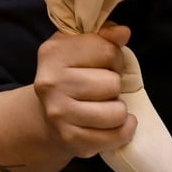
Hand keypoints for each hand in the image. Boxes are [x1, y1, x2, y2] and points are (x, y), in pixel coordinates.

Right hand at [33, 23, 136, 158]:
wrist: (48, 116)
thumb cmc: (73, 77)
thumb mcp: (82, 49)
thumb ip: (104, 37)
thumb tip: (123, 32)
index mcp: (53, 53)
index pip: (107, 50)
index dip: (114, 58)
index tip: (104, 65)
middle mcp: (51, 82)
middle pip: (113, 83)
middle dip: (115, 86)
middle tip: (102, 90)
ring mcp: (59, 113)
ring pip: (117, 112)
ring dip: (118, 110)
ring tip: (106, 107)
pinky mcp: (71, 139)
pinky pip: (115, 136)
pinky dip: (123, 132)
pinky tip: (115, 125)